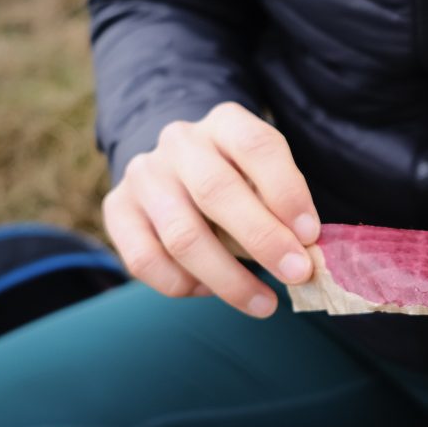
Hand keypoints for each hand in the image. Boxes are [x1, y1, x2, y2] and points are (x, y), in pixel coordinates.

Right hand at [102, 102, 319, 316]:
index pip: (257, 146)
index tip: (310, 234)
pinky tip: (210, 290)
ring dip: (229, 278)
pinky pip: (146, 260)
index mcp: (225, 122)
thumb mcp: (266, 178)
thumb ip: (284, 209)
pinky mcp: (117, 209)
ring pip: (182, 235)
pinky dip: (184, 284)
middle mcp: (180, 142)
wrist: (177, 170)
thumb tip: (306, 258)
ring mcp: (144, 175)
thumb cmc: (239, 181)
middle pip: (217, 191)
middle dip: (263, 239)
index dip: (286, 191)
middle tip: (297, 274)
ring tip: (265, 304)